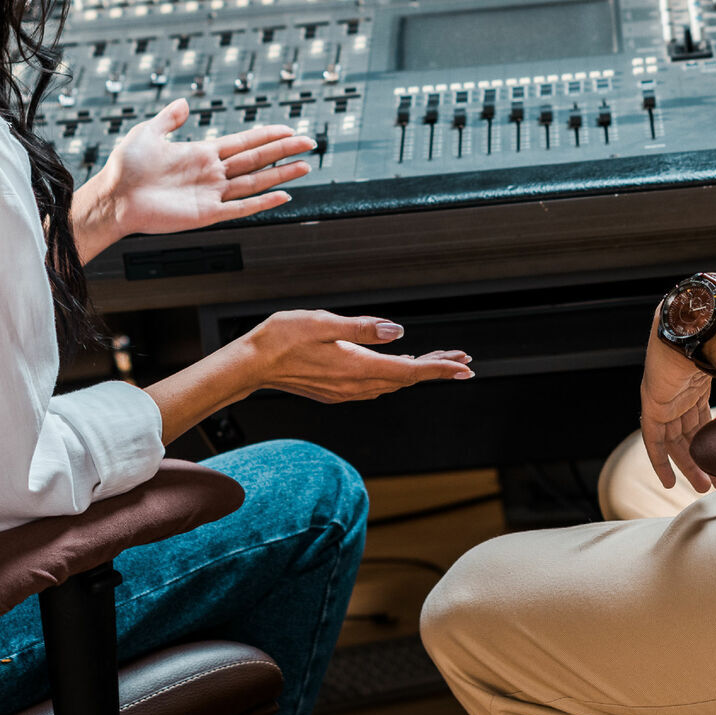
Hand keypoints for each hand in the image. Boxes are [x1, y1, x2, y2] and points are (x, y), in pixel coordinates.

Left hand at [75, 101, 313, 259]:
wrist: (114, 198)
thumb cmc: (125, 168)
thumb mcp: (147, 132)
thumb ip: (169, 118)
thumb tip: (185, 102)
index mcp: (201, 153)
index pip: (243, 142)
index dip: (267, 135)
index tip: (288, 130)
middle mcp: (211, 173)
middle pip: (256, 159)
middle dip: (284, 150)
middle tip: (309, 142)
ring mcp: (211, 193)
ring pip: (255, 182)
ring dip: (280, 174)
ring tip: (305, 166)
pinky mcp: (206, 214)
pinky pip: (240, 208)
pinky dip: (262, 202)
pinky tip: (282, 196)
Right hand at [239, 310, 473, 402]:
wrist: (251, 364)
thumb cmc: (282, 338)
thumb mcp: (324, 323)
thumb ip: (364, 329)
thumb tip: (398, 331)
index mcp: (357, 367)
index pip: (409, 370)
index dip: (440, 368)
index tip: (464, 367)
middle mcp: (355, 385)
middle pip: (406, 378)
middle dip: (436, 369)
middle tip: (462, 361)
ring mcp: (345, 391)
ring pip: (392, 382)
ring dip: (417, 371)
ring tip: (438, 360)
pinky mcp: (336, 390)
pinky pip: (376, 384)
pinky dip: (395, 374)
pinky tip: (398, 364)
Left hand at [639, 317, 715, 493]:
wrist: (701, 324)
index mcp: (698, 381)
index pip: (703, 418)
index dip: (714, 440)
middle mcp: (680, 391)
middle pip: (689, 432)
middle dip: (702, 459)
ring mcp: (665, 397)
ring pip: (674, 440)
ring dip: (688, 465)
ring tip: (704, 488)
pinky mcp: (653, 403)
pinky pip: (653, 439)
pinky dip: (659, 461)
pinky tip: (668, 482)